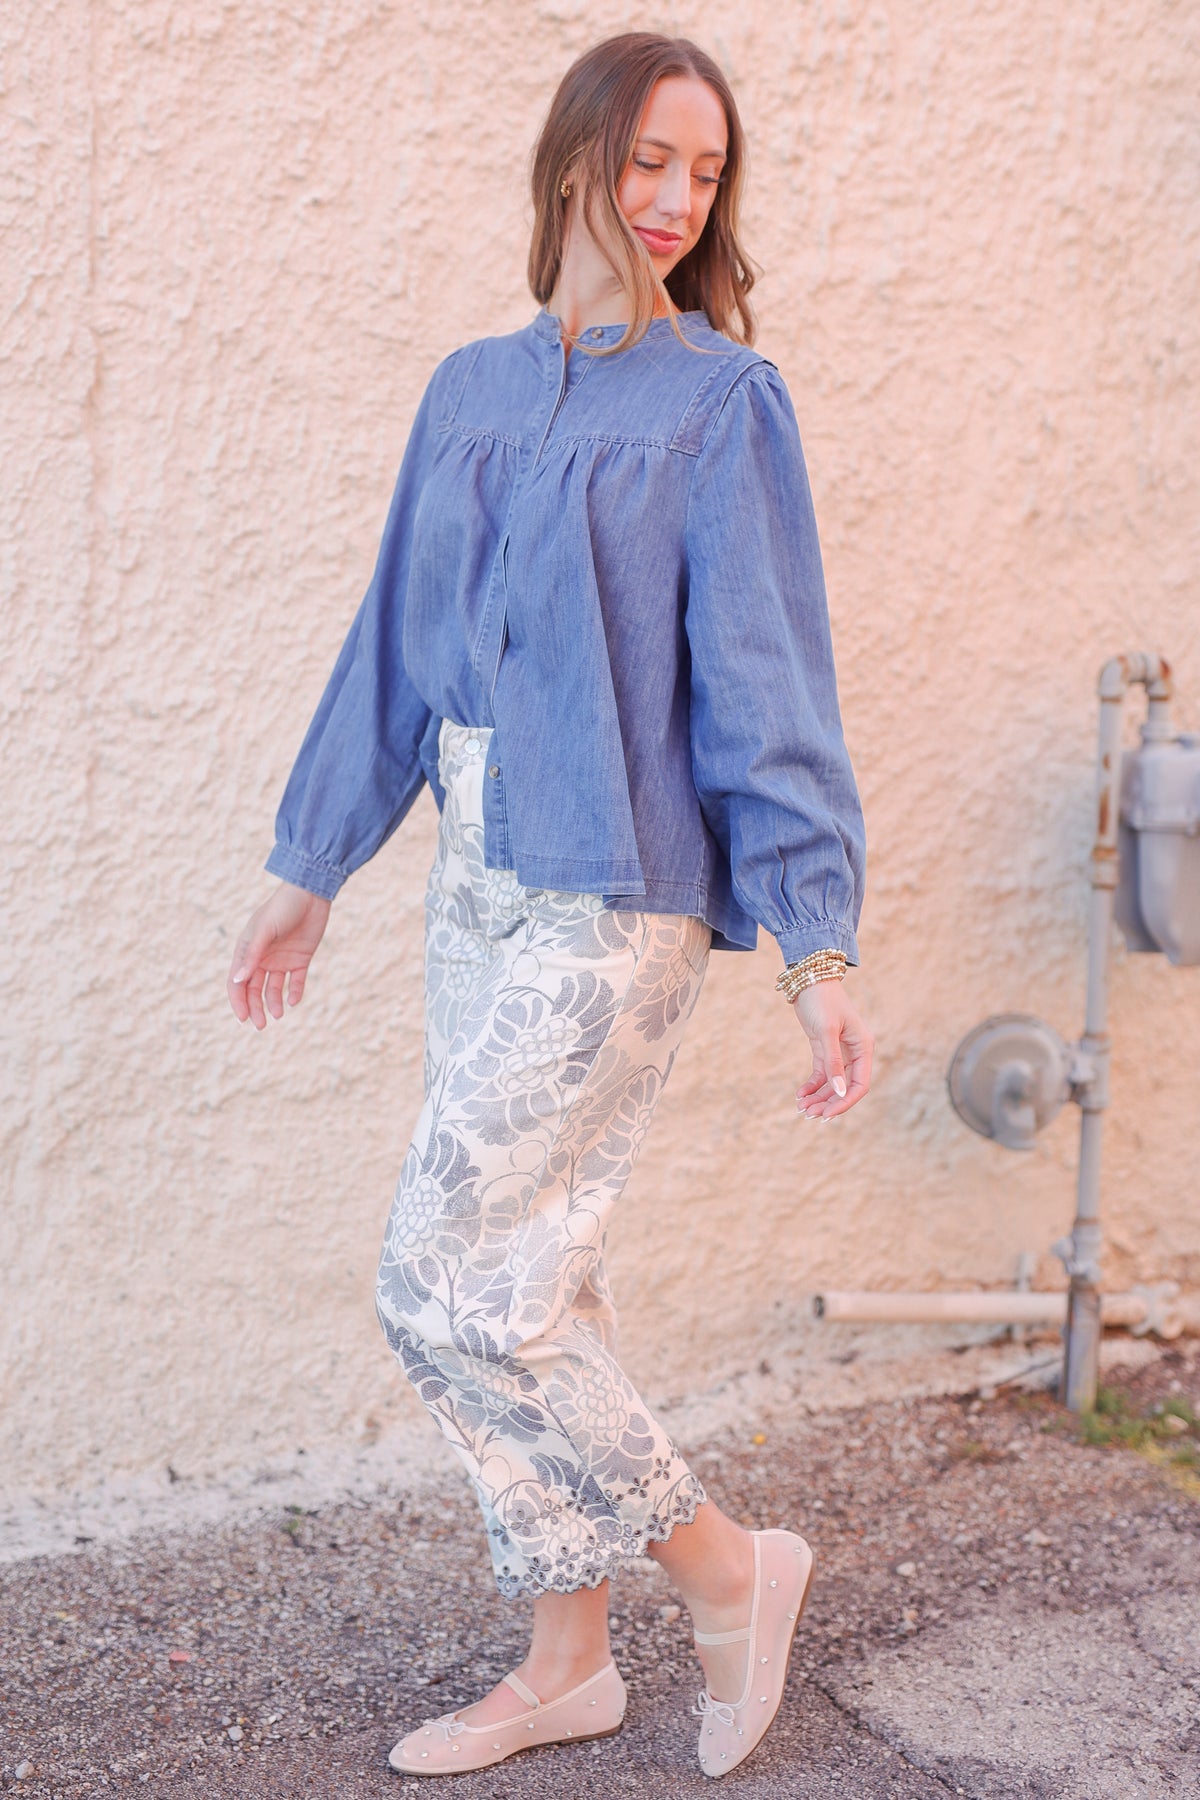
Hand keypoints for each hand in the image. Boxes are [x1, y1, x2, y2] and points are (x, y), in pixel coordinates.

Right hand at [226, 881, 331, 1028]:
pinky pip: (296, 982)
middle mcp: (262, 958)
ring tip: (278, 1015)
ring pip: (273, 989)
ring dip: (273, 1003)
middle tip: (261, 1025)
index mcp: (247, 950)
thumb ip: (252, 955)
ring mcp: (281, 960)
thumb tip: (238, 980)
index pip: (237, 982)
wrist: (311, 894)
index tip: (244, 1018)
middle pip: (254, 989)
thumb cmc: (283, 908)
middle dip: (255, 1008)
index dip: (238, 1001)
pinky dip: (294, 993)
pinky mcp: (300, 960)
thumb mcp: (265, 930)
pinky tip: (293, 1001)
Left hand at [792, 979, 872, 1119]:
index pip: (859, 1085)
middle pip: (845, 1087)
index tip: (827, 1115)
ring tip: (801, 1108)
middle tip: (808, 1114)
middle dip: (828, 1102)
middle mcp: (855, 1052)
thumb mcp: (826, 1032)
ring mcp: (840, 1051)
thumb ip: (833, 1063)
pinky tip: (800, 1094)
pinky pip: (821, 1074)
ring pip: (832, 1083)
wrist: (808, 979)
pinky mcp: (824, 1048)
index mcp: (863, 1047)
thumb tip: (840, 1092)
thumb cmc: (821, 1000)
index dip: (845, 1102)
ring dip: (818, 1097)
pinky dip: (812, 1086)